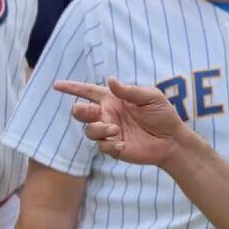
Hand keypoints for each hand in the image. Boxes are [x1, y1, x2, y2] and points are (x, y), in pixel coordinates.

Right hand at [54, 77, 189, 165]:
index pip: (88, 92)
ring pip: (89, 131)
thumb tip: (110, 80)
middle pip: (82, 112)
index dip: (72, 88)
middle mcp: (108, 115)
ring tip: (115, 130)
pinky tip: (122, 143)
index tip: (57, 85)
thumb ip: (130, 91)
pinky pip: (102, 147)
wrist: (172, 139)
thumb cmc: (163, 115)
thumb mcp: (151, 97)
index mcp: (114, 100)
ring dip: (98, 129)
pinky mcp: (114, 148)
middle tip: (91, 112)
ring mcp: (110, 132)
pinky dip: (109, 144)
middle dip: (80, 111)